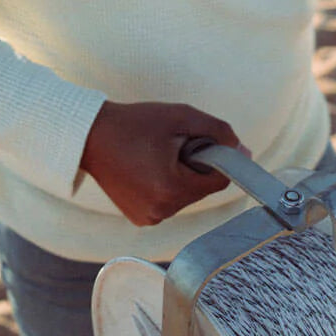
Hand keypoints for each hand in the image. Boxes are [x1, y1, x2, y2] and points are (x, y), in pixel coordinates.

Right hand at [80, 100, 244, 226]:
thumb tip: (244, 152)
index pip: (219, 180)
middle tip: (172, 143)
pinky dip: (166, 185)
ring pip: (186, 195)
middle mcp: (161, 212)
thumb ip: (218, 132)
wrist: (91, 136)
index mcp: (171, 189)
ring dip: (182, 175)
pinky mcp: (140, 218)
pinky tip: (147, 168)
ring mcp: (149, 218)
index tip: (204, 140)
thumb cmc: (135, 123)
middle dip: (196, 166)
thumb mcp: (181, 117)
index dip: (218, 158)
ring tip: (156, 154)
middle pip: (202, 189)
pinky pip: (169, 201)